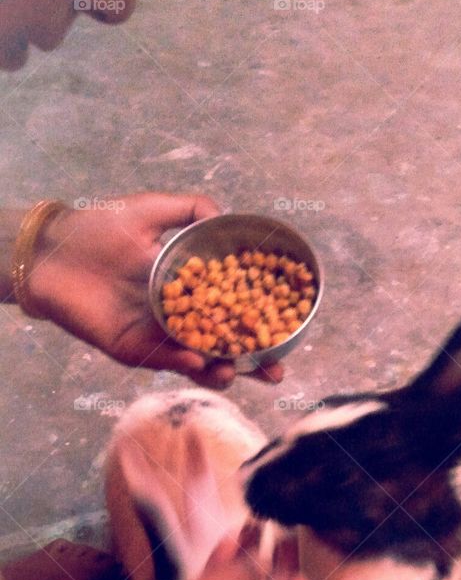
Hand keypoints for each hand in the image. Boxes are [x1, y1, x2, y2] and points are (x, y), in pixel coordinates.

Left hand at [25, 192, 283, 388]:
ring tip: (234, 370)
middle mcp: (180, 316)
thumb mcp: (152, 208)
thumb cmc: (99, 227)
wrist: (53, 251)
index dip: (261, 322)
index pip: (235, 310)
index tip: (289, 331)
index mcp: (192, 288)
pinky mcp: (134, 350)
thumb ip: (192, 210)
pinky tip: (197, 359)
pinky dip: (182, 363)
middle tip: (275, 372)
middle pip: (225, 346)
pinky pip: (164, 361)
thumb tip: (227, 217)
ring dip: (220, 371)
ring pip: (198, 362)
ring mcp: (159, 336)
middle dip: (252, 363)